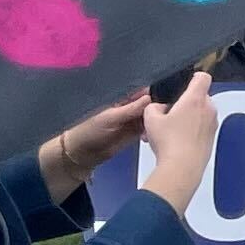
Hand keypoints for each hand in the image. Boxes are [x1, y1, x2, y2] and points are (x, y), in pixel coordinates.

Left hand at [39, 93, 153, 193]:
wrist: (83, 153)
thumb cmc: (89, 131)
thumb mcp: (110, 118)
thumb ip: (130, 109)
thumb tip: (149, 98)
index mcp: (119, 98)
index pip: (139, 91)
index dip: (151, 92)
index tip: (162, 96)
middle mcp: (127, 107)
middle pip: (148, 103)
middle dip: (156, 106)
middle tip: (162, 112)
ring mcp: (132, 119)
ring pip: (150, 116)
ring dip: (155, 119)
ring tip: (155, 125)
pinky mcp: (136, 132)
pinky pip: (149, 128)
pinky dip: (152, 130)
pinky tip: (150, 134)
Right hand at [144, 73, 220, 205]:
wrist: (183, 167)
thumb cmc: (170, 143)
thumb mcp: (150, 119)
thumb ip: (153, 106)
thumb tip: (157, 107)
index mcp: (195, 99)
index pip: (202, 77)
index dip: (193, 77)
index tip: (186, 81)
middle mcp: (209, 109)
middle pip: (198, 97)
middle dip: (184, 103)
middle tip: (168, 114)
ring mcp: (212, 124)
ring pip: (199, 114)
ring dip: (186, 118)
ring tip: (167, 131)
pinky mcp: (212, 137)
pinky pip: (201, 127)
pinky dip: (190, 130)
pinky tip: (174, 141)